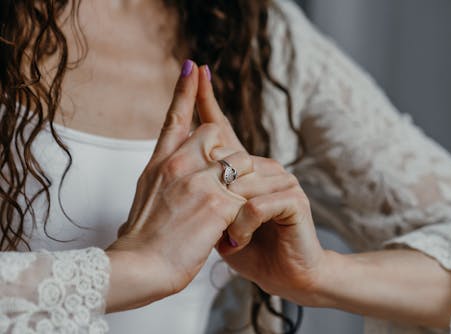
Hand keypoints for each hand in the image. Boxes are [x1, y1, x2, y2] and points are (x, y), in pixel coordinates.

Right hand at [106, 61, 250, 311]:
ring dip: (246, 181)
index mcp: (159, 162)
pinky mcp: (217, 204)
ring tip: (239, 209)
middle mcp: (178, 164)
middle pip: (217, 135)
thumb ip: (162, 178)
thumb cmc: (140, 239)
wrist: (136, 267)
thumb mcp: (145, 197)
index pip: (176, 118)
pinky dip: (250, 207)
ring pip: (240, 162)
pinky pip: (248, 192)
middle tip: (229, 183)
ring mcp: (199, 181)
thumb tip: (170, 174)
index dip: (185, 91)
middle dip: (228, 155)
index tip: (194, 68)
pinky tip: (244, 228)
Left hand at [196, 66, 328, 305]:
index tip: (195, 69)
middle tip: (216, 228)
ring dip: (227, 218)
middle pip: (230, 158)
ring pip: (241, 183)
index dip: (207, 100)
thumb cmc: (248, 247)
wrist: (283, 275)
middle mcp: (264, 167)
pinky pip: (257, 203)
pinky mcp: (294, 200)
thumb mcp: (214, 216)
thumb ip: (201, 190)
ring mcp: (281, 180)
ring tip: (228, 240)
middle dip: (216, 193)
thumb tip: (176, 170)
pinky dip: (243, 226)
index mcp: (243, 169)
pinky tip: (240, 239)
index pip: (222, 128)